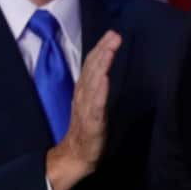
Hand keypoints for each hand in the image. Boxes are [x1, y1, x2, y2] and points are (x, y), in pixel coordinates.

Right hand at [46, 30, 120, 189]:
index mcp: (85, 91)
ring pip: (93, 82)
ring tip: (110, 50)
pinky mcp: (92, 122)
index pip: (92, 66)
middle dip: (103, 50)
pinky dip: (100, 91)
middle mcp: (84, 96)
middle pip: (92, 69)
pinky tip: (105, 79)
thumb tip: (106, 71)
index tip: (112, 34)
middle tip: (114, 35)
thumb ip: (98, 87)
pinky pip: (96, 105)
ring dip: (102, 65)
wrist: (76, 155)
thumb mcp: (93, 104)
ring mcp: (87, 108)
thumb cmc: (88, 130)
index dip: (101, 49)